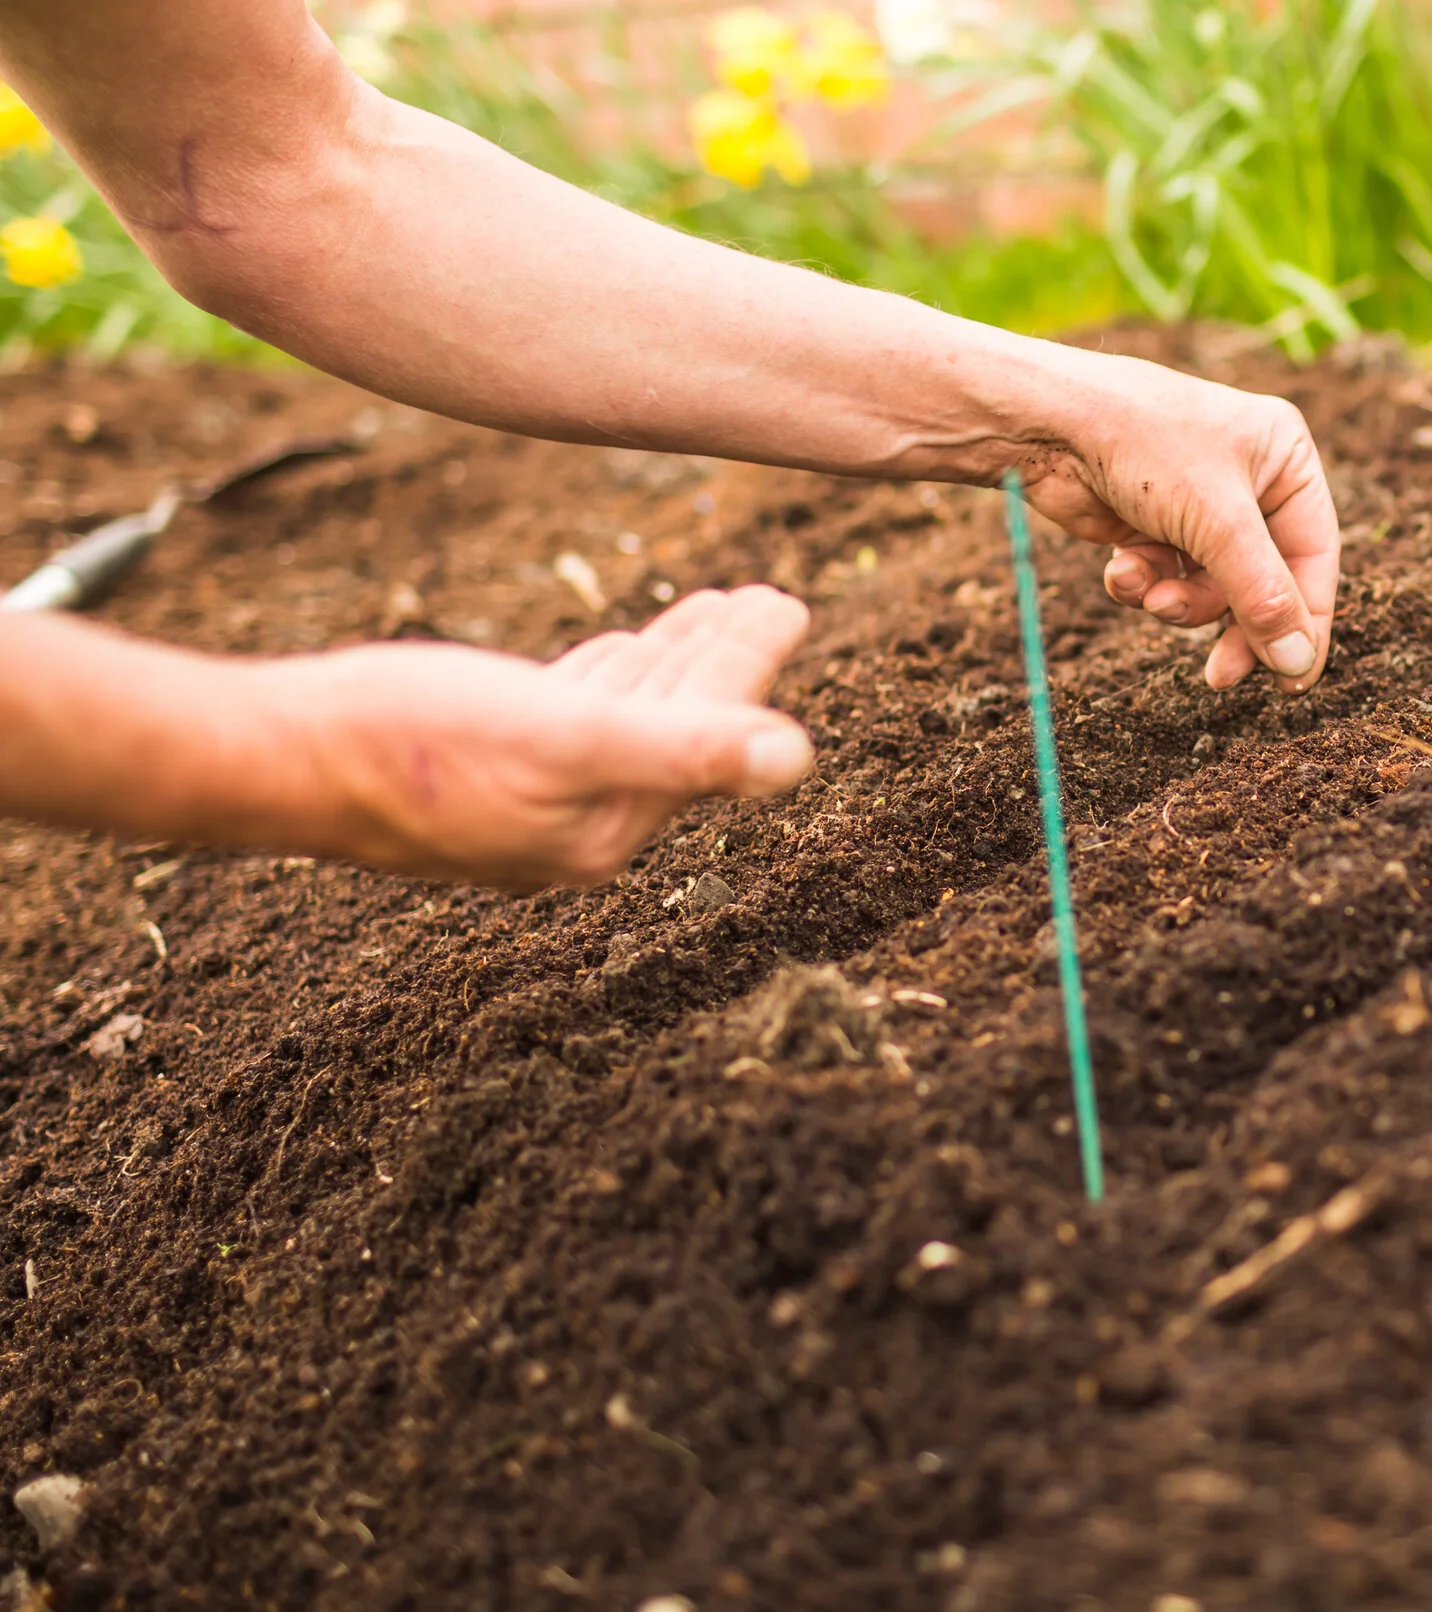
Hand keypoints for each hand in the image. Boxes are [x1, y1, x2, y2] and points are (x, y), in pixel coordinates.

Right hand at [251, 587, 813, 888]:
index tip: (787, 602)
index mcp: (608, 826)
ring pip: (624, 724)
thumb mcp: (561, 733)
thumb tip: (796, 759)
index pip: (706, 733)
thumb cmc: (410, 740)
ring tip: (707, 614)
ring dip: (670, 667)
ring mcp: (527, 805)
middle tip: (766, 598)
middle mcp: (577, 829)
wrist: (272, 759)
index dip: (749, 664)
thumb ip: (683, 746)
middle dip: (721, 665)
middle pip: (675, 731)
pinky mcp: (480, 775)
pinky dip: (606, 683)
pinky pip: (568, 725)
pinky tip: (617, 653)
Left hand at [1019, 357, 1339, 692]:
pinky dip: (1142, 582)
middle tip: (1220, 675)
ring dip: (1176, 600)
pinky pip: (1165, 579)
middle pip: (1262, 581)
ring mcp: (1198, 504)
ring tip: (1147, 592)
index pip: (1314, 556)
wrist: (1047, 424)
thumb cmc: (1144, 445)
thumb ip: (1263, 597)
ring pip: (1209, 589)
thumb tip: (1298, 664)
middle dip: (1228, 620)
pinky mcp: (1153, 525)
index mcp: (1286, 458)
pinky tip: (1119, 567)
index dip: (1306, 621)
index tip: (1292, 680)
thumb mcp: (1218, 523)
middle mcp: (1249, 481)